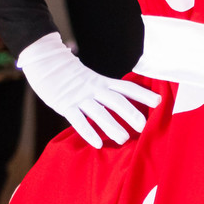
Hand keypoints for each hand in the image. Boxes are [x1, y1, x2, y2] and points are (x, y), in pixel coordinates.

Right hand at [18, 30, 159, 149]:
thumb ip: (103, 90)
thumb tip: (121, 102)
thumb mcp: (89, 78)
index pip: (126, 87)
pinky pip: (77, 120)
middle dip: (131, 113)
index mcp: (101, 82)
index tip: (159, 101)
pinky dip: (88, 132)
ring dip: (112, 126)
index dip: (142, 94)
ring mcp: (79, 97)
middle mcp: (93, 89)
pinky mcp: (64, 104)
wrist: (44, 59)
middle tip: (145, 127)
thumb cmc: (68, 73)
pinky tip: (97, 144)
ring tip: (124, 139)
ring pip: (99, 112)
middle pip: (116, 101)